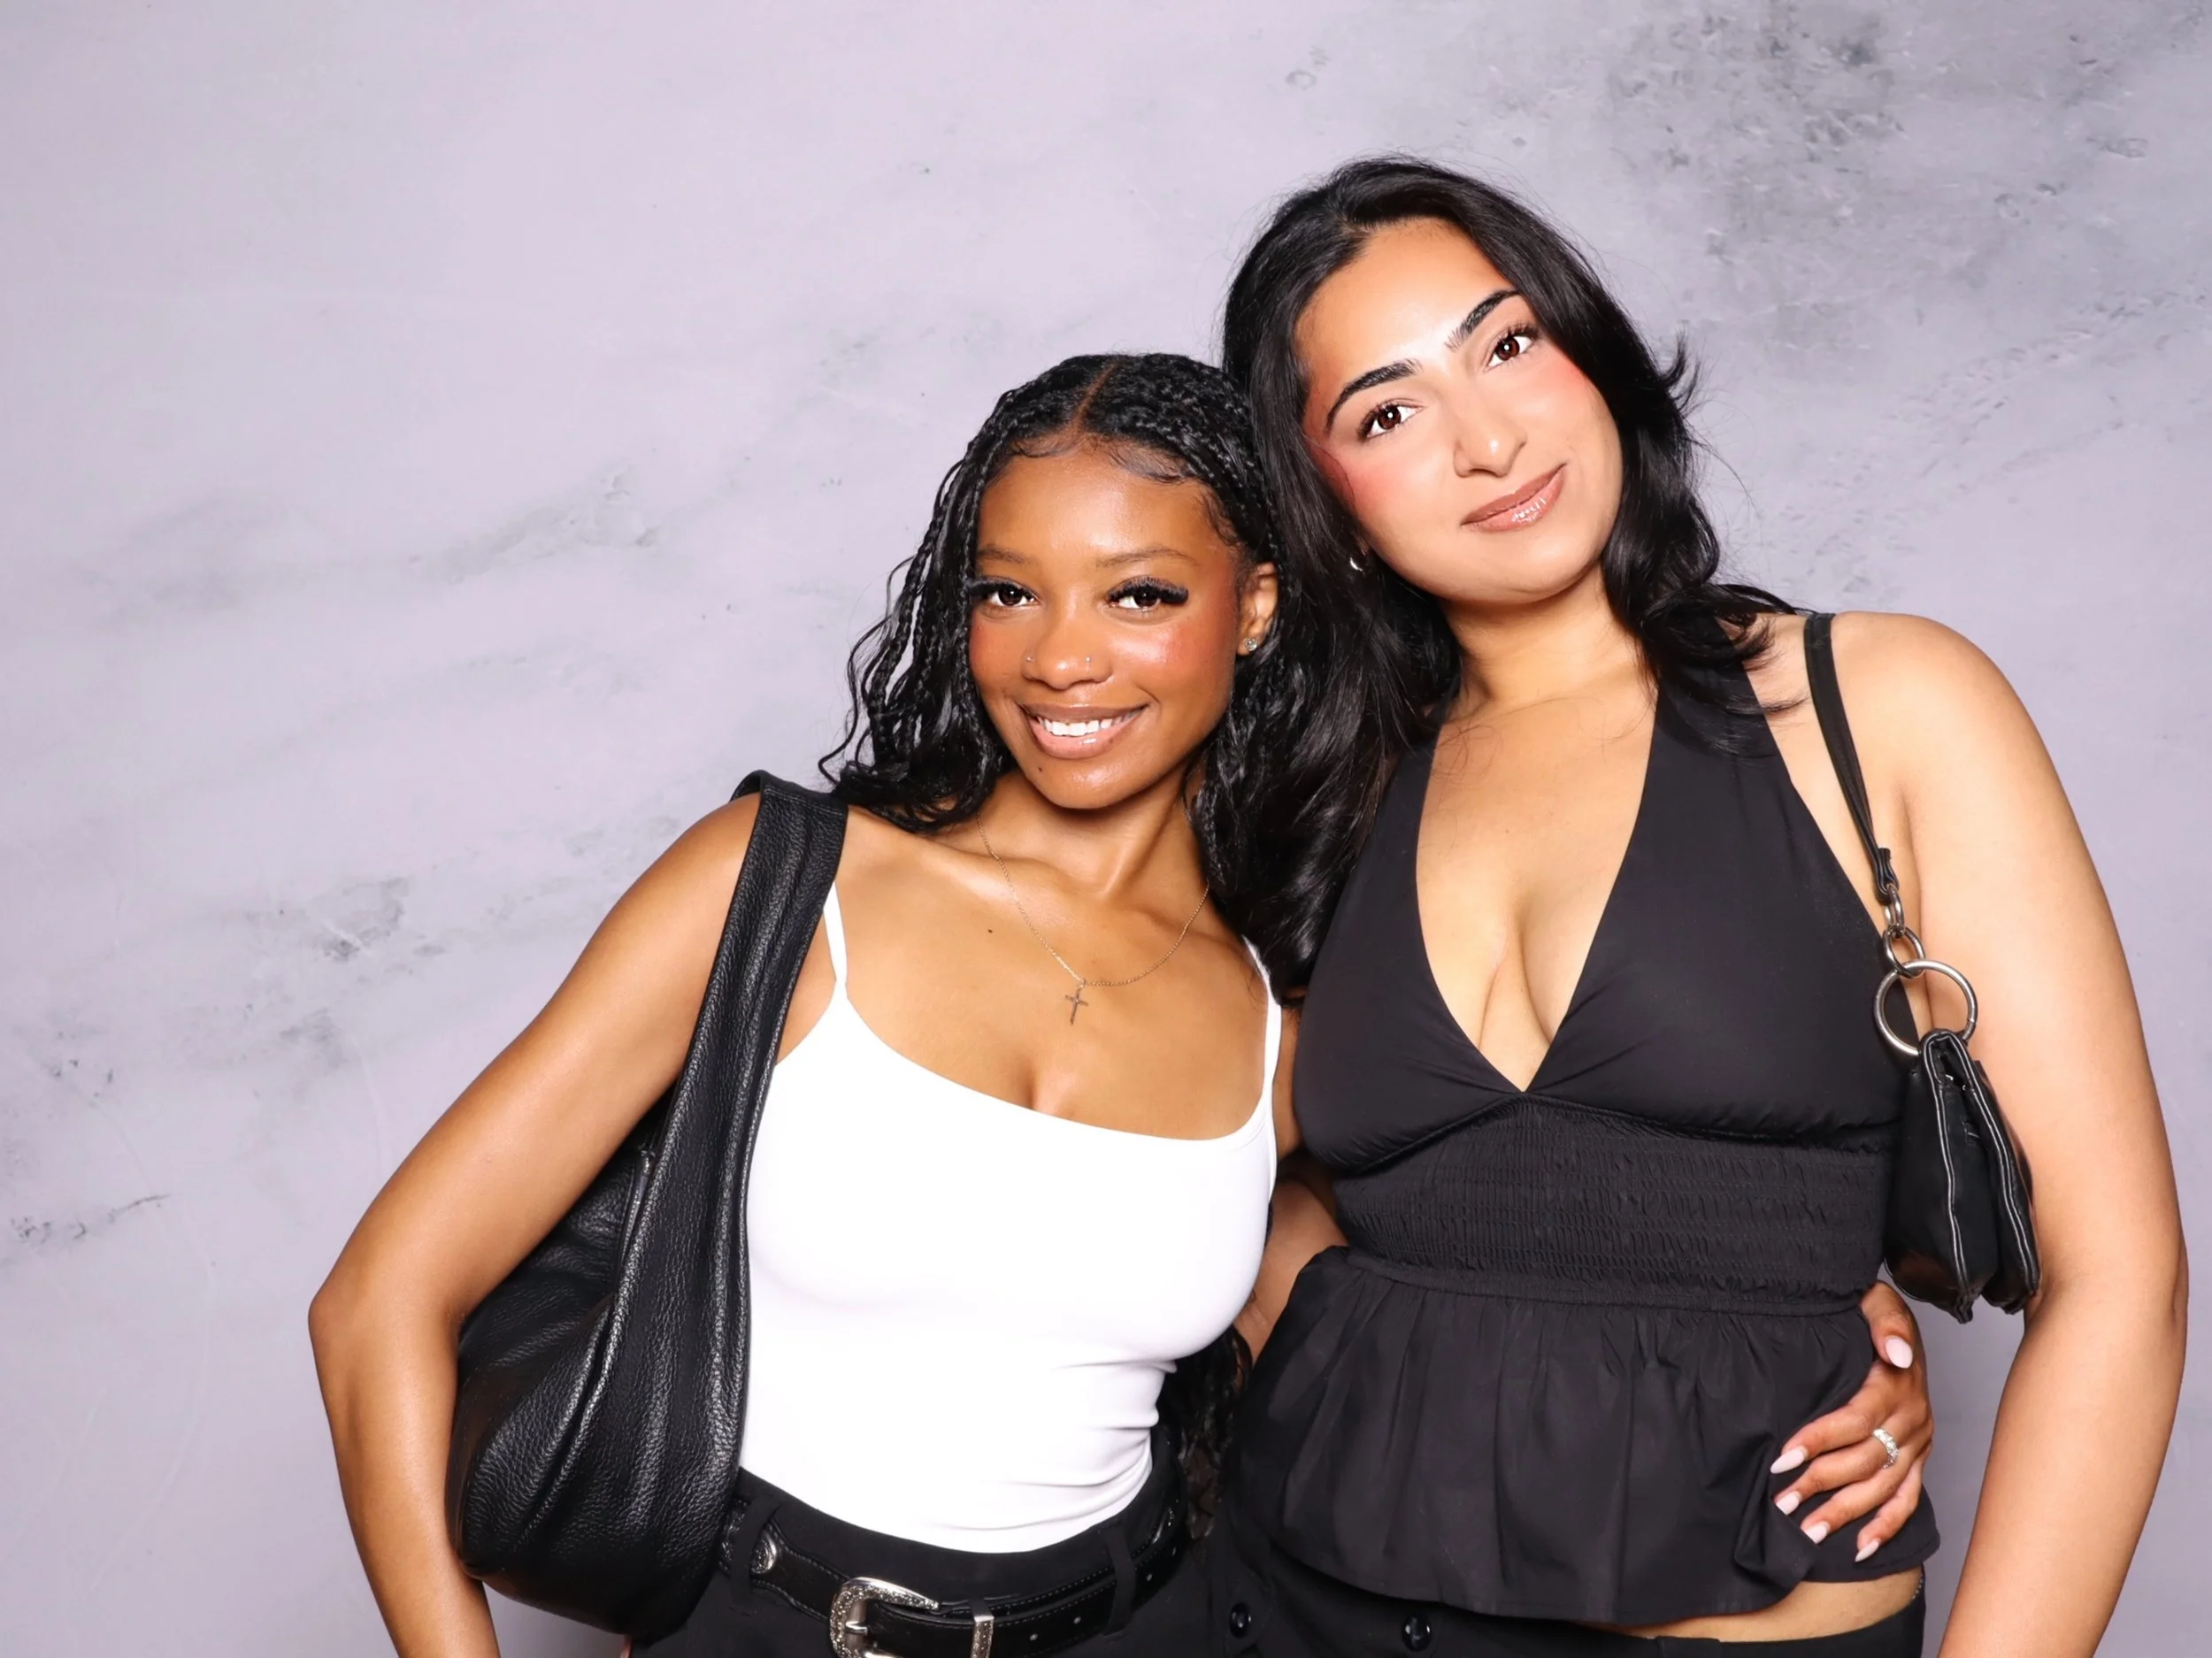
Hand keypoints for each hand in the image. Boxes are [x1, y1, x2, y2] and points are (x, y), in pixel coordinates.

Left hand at [1768, 1280, 1931, 1561]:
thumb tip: (1895, 1352)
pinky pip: (1908, 1500)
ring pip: (1882, 1487)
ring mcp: (1918, 1443)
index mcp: (1895, 1386)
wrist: (1898, 1328)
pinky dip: (1887, 1526)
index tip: (1782, 1458)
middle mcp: (1912, 1420)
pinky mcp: (1920, 1459)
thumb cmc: (1872, 1315)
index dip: (1818, 1441)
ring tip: (1808, 1530)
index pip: (1854, 1421)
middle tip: (1782, 1501)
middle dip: (1821, 1483)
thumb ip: (1884, 1320)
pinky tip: (1860, 1547)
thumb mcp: (1877, 1301)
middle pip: (1865, 1461)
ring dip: (1845, 1512)